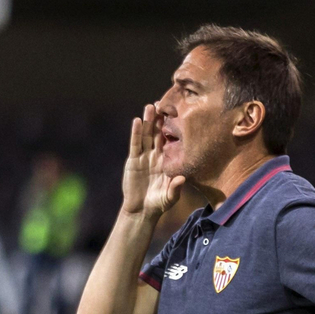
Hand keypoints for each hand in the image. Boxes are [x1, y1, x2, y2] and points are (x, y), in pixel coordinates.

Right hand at [122, 103, 184, 221]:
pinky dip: (135, 133)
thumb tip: (182, 179)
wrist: (141, 210)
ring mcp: (144, 157)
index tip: (178, 114)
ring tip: (150, 107)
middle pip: (157, 133)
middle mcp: (156, 156)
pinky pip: (135, 144)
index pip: (170, 141)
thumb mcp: (169, 197)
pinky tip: (136, 121)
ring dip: (147, 121)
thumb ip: (175, 188)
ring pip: (146, 135)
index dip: (172, 128)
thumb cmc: (158, 204)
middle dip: (159, 119)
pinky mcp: (133, 161)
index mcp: (167, 161)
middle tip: (163, 103)